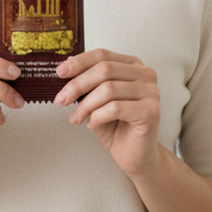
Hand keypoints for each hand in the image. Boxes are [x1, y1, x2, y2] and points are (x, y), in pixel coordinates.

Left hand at [53, 49, 160, 176]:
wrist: (135, 157)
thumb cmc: (116, 127)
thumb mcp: (95, 100)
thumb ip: (86, 81)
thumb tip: (66, 64)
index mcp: (132, 65)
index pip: (102, 55)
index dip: (79, 62)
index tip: (60, 72)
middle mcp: (145, 74)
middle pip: (104, 70)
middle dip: (77, 85)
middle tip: (61, 99)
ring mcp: (151, 92)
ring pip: (108, 89)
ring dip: (86, 105)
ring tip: (76, 118)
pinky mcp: (151, 111)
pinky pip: (116, 108)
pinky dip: (98, 116)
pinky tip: (92, 124)